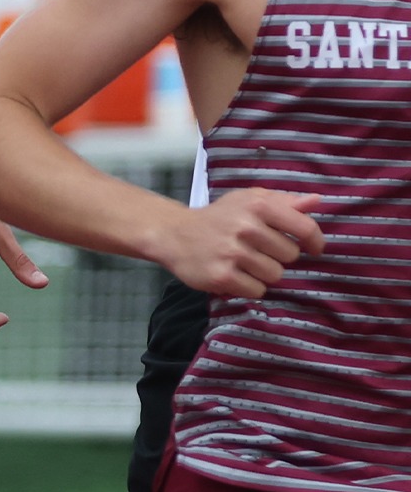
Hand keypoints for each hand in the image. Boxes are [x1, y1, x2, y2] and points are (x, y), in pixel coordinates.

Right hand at [155, 188, 324, 298]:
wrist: (174, 234)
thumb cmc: (219, 217)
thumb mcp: (248, 200)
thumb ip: (284, 202)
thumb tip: (317, 201)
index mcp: (257, 205)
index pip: (305, 228)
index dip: (314, 241)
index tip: (312, 248)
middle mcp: (246, 227)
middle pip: (290, 256)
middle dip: (278, 256)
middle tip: (256, 249)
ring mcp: (233, 253)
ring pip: (275, 275)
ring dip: (263, 272)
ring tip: (243, 262)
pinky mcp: (222, 276)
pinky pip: (257, 290)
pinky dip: (248, 286)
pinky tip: (234, 273)